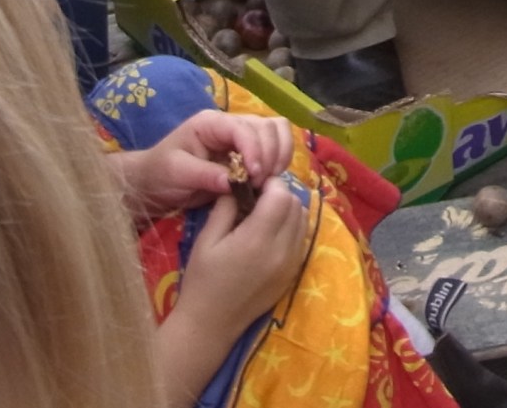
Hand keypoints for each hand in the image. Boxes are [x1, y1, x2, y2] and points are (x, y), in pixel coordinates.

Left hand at [119, 110, 293, 219]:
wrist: (154, 184)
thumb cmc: (160, 174)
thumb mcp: (176, 173)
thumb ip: (205, 175)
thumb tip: (234, 182)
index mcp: (211, 123)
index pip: (243, 127)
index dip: (254, 149)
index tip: (254, 175)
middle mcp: (231, 124)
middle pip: (267, 126)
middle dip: (269, 154)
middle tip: (260, 182)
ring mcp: (243, 136)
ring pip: (277, 132)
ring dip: (279, 155)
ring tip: (267, 180)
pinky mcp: (250, 150)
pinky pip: (276, 146)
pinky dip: (280, 160)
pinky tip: (269, 178)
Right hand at [177, 178, 310, 333]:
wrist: (210, 325)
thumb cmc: (202, 280)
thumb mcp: (206, 238)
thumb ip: (226, 206)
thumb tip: (241, 182)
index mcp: (257, 239)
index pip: (281, 195)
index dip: (270, 185)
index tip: (254, 186)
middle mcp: (281, 250)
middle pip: (296, 204)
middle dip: (280, 194)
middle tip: (259, 199)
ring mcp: (291, 263)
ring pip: (304, 220)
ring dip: (289, 209)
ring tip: (266, 215)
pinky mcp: (294, 273)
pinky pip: (302, 238)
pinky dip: (293, 227)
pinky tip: (272, 233)